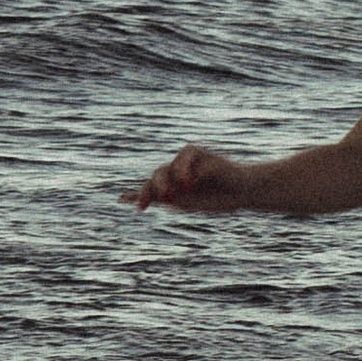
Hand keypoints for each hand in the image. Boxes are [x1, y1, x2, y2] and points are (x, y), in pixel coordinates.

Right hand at [130, 143, 253, 212]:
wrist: (239, 190)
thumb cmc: (232, 176)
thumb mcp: (223, 171)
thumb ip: (207, 171)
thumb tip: (192, 178)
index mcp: (190, 154)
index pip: (177, 161)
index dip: (180, 170)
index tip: (190, 182)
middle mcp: (178, 167)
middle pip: (160, 173)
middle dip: (160, 185)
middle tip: (168, 196)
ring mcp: (173, 182)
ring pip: (153, 186)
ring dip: (146, 194)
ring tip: (141, 205)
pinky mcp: (173, 197)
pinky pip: (153, 196)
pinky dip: (136, 196)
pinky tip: (122, 198)